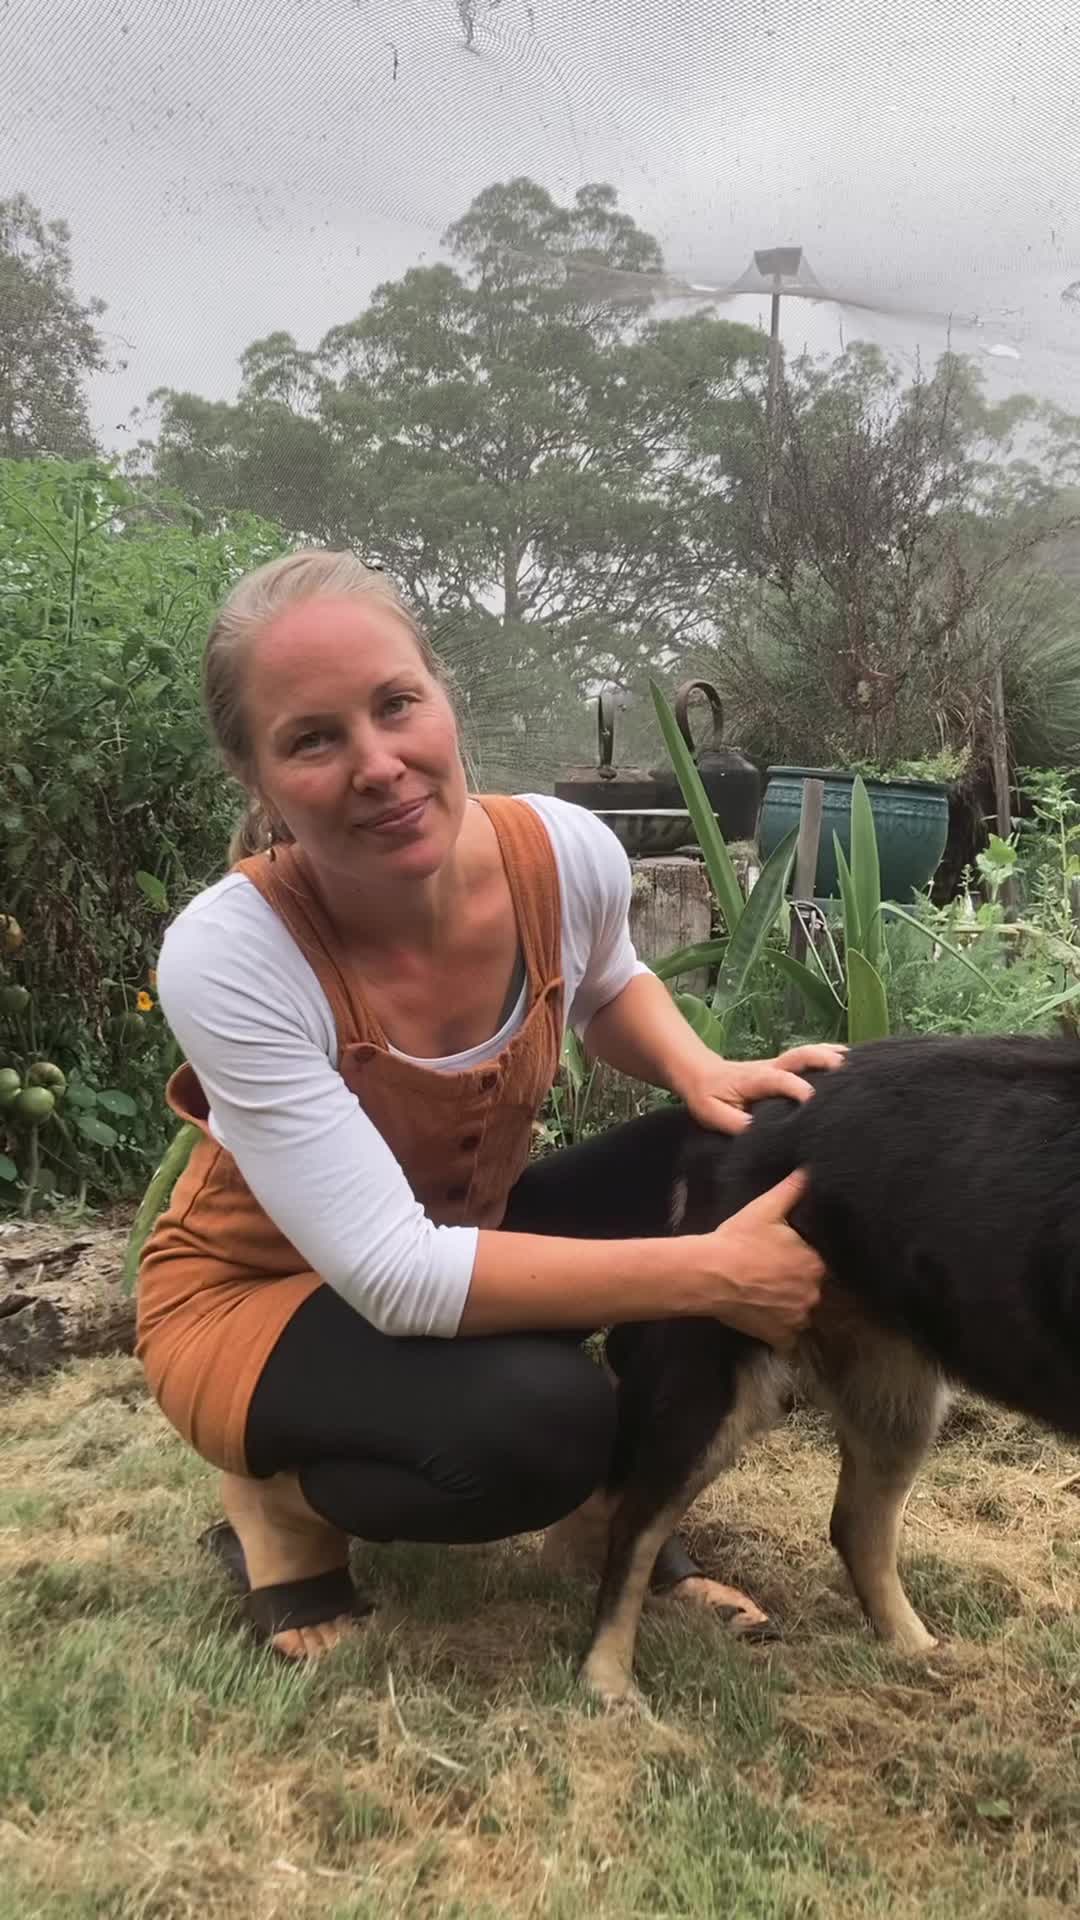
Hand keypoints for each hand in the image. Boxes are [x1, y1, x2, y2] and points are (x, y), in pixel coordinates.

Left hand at [681, 1043, 846, 1135]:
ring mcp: (779, 1065)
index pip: (777, 1079)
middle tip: (844, 1067)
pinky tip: (851, 1061)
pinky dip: (829, 1055)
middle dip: (821, 1059)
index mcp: (754, 1079)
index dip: (794, 1087)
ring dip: (830, 1054)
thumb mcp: (711, 1113)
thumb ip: (734, 1122)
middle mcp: (771, 1067)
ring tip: (858, 1061)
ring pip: (806, 1054)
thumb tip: (759, 1131)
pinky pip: (808, 1059)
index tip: (811, 1098)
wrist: (700, 1073)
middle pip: (798, 1057)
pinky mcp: (784, 1068)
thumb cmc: (707, 1095)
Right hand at [699, 1169, 823, 1346]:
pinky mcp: (780, 1336)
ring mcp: (797, 1317)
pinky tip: (766, 1321)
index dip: (800, 1264)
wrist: (709, 1273)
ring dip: (790, 1309)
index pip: (818, 1266)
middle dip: (796, 1287)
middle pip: (812, 1291)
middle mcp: (813, 1293)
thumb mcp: (765, 1209)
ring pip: (802, 1314)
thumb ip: (791, 1190)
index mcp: (815, 1263)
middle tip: (772, 1279)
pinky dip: (780, 1334)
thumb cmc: (738, 1240)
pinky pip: (789, 1340)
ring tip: (768, 1299)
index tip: (783, 1262)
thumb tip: (808, 1171)